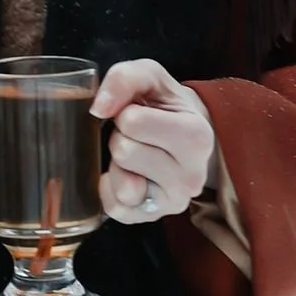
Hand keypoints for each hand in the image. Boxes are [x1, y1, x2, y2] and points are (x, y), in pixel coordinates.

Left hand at [92, 58, 214, 225]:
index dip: (126, 113)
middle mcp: (192, 176)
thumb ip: (124, 77)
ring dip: (118, 163)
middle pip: (124, 151)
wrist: (187, 134)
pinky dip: (112, 187)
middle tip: (140, 135)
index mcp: (196, 136)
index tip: (142, 114)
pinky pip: (113, 207)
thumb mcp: (151, 77)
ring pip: (120, 182)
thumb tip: (99, 107)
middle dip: (122, 137)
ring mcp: (174, 203)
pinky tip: (130, 174)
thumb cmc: (165, 105)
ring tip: (137, 154)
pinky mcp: (153, 218)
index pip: (133, 122)